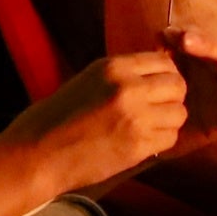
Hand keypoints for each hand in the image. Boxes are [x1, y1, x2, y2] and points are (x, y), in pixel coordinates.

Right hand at [0, 49, 190, 194]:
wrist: (37, 154)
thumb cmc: (56, 117)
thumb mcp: (89, 80)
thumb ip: (122, 75)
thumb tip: (155, 72)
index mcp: (114, 67)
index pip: (163, 61)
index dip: (166, 75)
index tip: (158, 87)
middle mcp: (129, 88)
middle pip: (178, 85)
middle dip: (172, 97)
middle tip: (157, 109)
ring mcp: (136, 117)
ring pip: (179, 113)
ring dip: (169, 121)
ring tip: (149, 127)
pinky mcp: (138, 145)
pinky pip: (170, 138)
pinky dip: (161, 140)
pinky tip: (143, 142)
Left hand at [160, 30, 216, 138]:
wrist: (160, 134)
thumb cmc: (164, 99)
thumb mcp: (161, 75)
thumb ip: (164, 55)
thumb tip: (162, 34)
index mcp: (205, 59)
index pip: (206, 39)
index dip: (192, 33)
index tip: (170, 34)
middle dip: (208, 46)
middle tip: (187, 41)